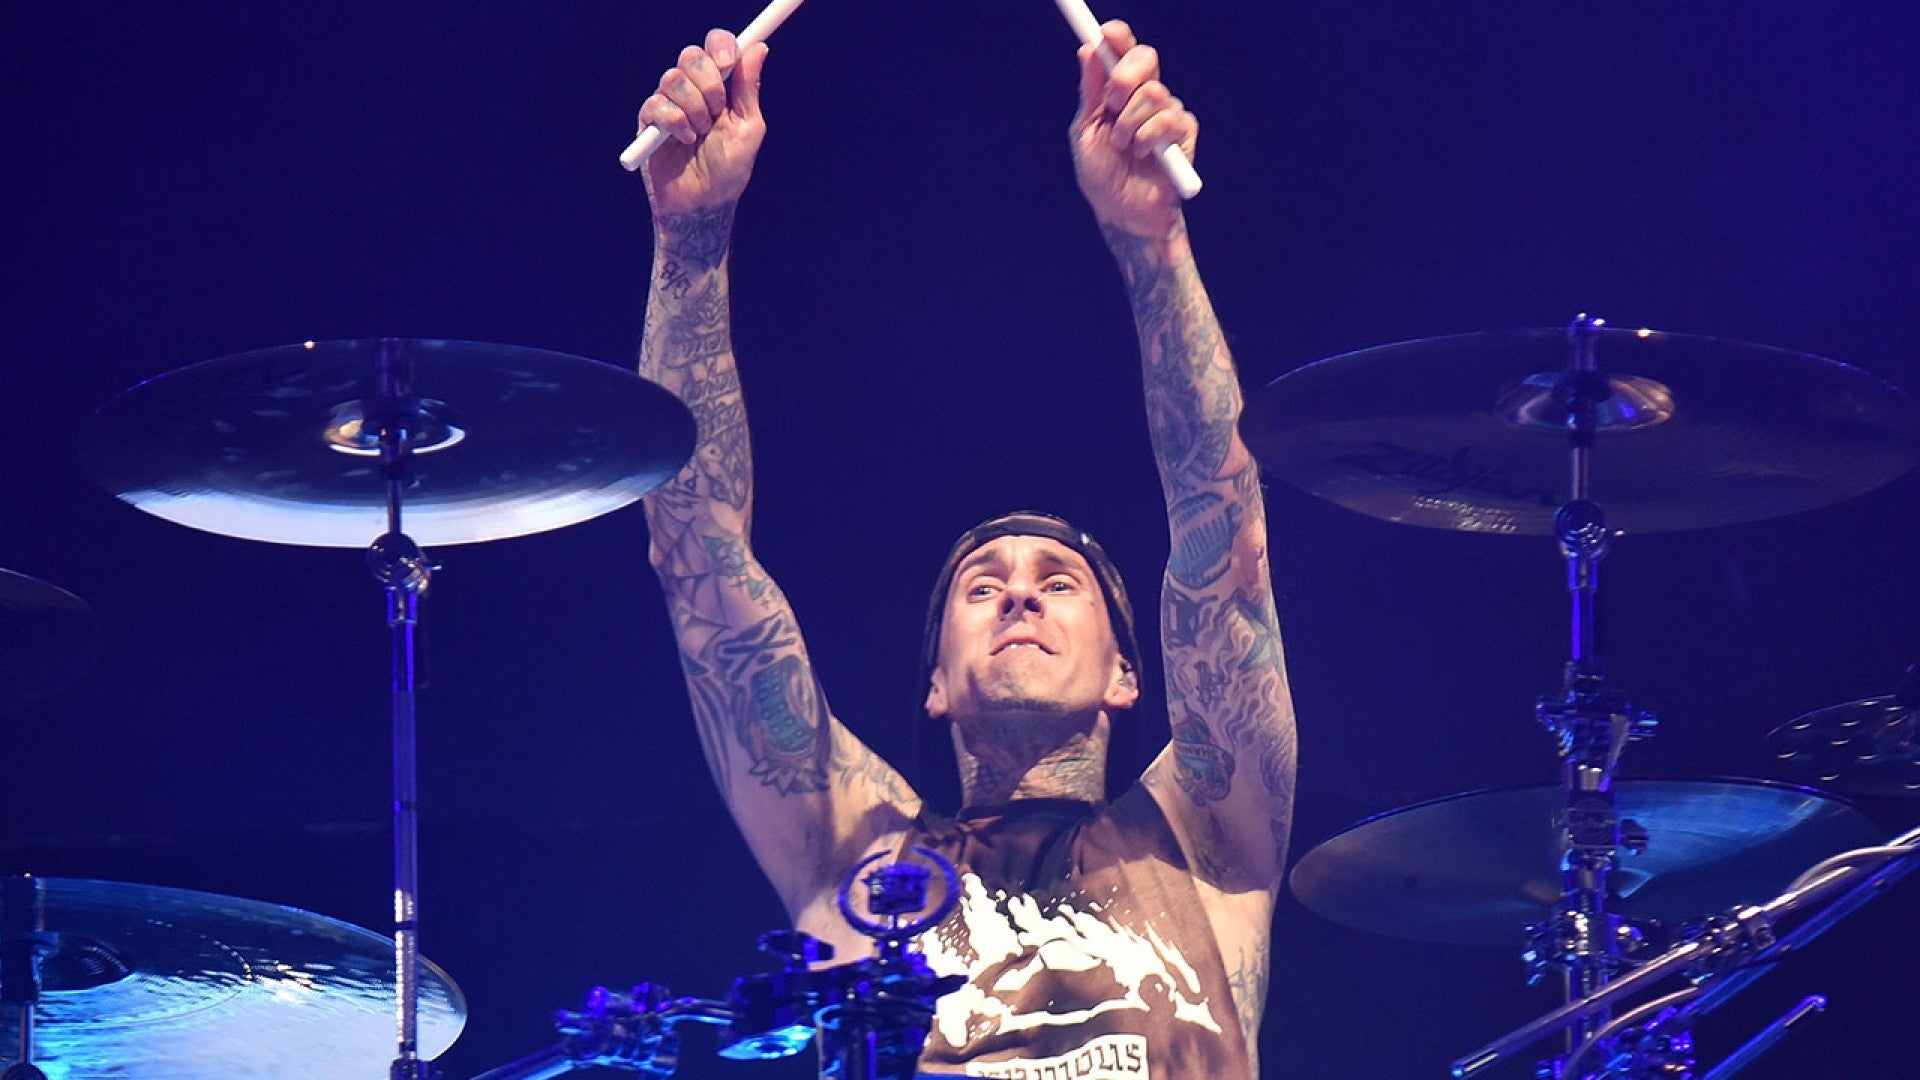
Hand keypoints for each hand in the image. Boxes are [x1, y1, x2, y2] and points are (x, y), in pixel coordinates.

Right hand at [638, 29, 769, 215]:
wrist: (704, 205)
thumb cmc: (728, 170)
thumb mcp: (748, 129)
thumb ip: (749, 89)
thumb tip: (758, 48)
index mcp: (719, 87)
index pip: (715, 46)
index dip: (720, 46)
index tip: (728, 63)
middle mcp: (692, 90)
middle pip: (690, 55)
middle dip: (708, 82)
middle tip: (717, 110)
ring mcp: (668, 104)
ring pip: (673, 79)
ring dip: (694, 109)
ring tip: (701, 134)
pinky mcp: (648, 122)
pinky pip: (657, 104)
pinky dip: (676, 123)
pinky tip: (685, 141)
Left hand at [1070, 21, 1197, 238]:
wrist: (1122, 214)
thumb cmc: (1102, 176)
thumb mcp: (1086, 132)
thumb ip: (1090, 93)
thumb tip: (1088, 50)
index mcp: (1119, 91)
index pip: (1124, 52)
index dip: (1119, 38)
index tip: (1108, 33)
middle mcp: (1146, 96)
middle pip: (1147, 58)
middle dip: (1125, 75)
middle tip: (1112, 103)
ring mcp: (1168, 112)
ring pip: (1154, 93)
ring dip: (1129, 123)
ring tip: (1124, 147)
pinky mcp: (1185, 133)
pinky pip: (1168, 119)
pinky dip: (1148, 138)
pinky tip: (1143, 155)